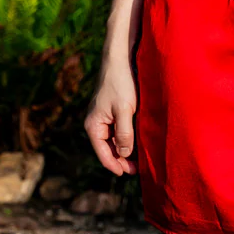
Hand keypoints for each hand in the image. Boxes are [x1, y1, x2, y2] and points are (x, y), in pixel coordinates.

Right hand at [84, 58, 138, 176]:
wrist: (120, 59)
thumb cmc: (121, 82)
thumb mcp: (124, 109)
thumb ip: (124, 134)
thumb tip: (124, 156)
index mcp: (93, 126)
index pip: (103, 154)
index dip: (116, 166)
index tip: (129, 174)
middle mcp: (95, 124)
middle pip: (108, 149)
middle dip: (122, 159)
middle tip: (138, 169)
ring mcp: (102, 117)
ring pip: (113, 140)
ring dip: (125, 149)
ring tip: (140, 159)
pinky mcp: (111, 111)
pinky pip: (117, 130)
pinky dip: (126, 137)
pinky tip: (137, 142)